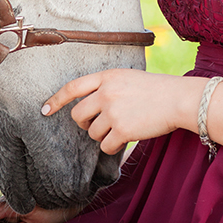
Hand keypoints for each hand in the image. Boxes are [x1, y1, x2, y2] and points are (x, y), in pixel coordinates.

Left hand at [41, 69, 204, 154]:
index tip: (44, 110)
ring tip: (123, 125)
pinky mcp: (122, 130)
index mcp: (106, 76)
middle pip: (78, 114)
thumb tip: (87, 107)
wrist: (177, 98)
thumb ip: (106, 87)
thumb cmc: (155, 89)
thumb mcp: (127, 78)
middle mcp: (106, 92)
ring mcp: (113, 111)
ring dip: (103, 135)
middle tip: (98, 123)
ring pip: (92, 133)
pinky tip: (128, 136)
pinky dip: (114, 146)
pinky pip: (106, 146)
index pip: (73, 87)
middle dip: (84, 123)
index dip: (56, 99)